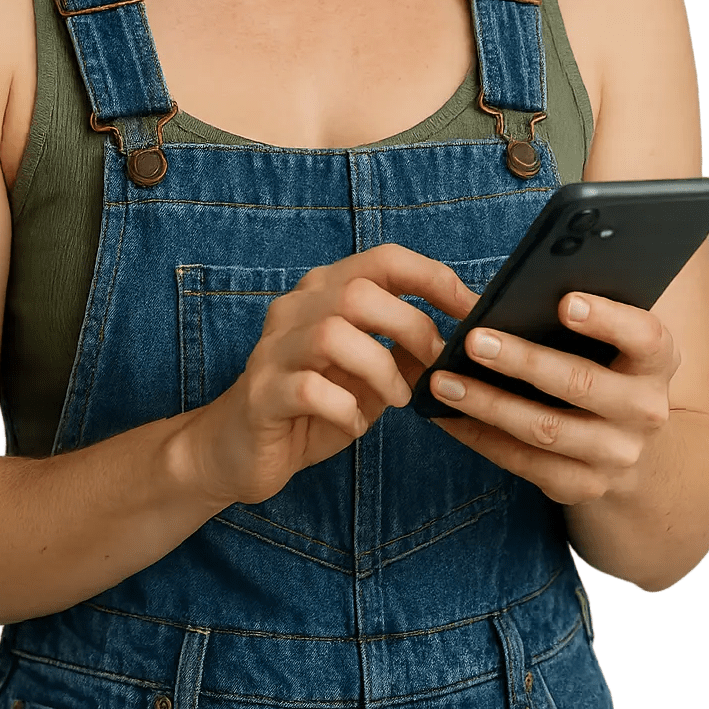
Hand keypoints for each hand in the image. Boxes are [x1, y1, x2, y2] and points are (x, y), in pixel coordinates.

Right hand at [186, 244, 475, 508]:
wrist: (237, 448)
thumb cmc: (314, 405)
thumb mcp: (369, 373)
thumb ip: (404, 348)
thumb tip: (462, 335)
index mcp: (325, 292)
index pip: (383, 260)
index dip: (433, 277)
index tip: (471, 309)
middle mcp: (296, 310)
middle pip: (359, 293)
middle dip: (411, 328)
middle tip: (432, 366)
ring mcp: (274, 350)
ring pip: (333, 335)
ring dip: (381, 370)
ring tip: (397, 399)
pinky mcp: (261, 394)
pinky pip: (309, 390)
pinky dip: (346, 410)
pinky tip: (355, 425)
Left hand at [428, 293, 678, 505]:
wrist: (633, 446)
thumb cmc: (605, 366)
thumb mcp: (612, 339)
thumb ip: (579, 313)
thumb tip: (509, 291)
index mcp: (657, 360)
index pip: (644, 336)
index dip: (607, 319)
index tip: (564, 301)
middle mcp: (646, 409)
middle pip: (581, 384)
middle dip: (523, 361)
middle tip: (473, 339)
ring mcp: (617, 454)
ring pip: (545, 429)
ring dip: (488, 404)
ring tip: (444, 381)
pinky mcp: (584, 486)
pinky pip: (524, 464)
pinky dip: (480, 437)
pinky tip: (447, 416)